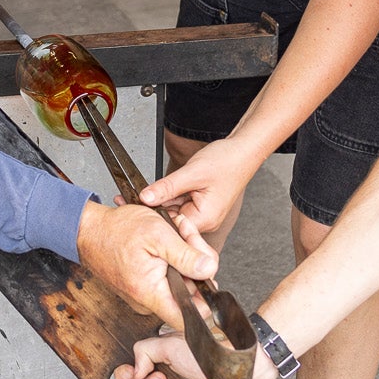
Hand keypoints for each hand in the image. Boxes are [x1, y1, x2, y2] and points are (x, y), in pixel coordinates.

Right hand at [76, 200, 216, 328]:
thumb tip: (210, 269)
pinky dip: (172, 260)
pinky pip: (167, 280)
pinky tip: (168, 242)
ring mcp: (144, 296)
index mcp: (151, 293)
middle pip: (189, 294)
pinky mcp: (143, 288)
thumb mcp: (159, 235)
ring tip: (176, 233)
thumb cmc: (117, 230)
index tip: (206, 275)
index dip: (205, 302)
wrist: (89, 230)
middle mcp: (147, 302)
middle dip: (195, 263)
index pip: (187, 319)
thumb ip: (187, 255)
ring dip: (184, 257)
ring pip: (180, 284)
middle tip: (187, 236)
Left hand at [138, 135, 269, 237]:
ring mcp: (204, 214)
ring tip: (160, 188)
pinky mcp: (202, 206)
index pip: (171, 226)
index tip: (135, 205)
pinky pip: (182, 204)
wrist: (243, 152)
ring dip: (165, 199)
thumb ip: (166, 187)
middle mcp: (206, 221)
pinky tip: (171, 186)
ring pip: (175, 210)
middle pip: (171, 219)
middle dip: (157, 206)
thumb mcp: (191, 173)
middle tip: (139, 195)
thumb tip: (145, 197)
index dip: (153, 215)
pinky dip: (174, 195)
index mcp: (205, 218)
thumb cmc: (227, 162)